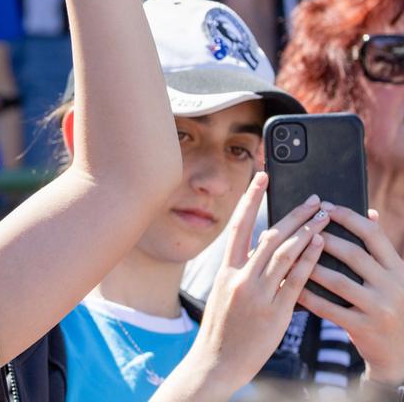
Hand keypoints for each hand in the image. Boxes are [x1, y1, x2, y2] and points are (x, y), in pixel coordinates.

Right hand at [176, 173, 327, 396]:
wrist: (216, 362)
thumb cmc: (223, 330)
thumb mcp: (226, 294)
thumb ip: (244, 271)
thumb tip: (264, 249)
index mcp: (226, 271)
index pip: (240, 226)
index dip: (251, 200)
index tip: (262, 179)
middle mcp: (240, 278)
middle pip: (269, 236)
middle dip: (294, 214)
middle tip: (314, 199)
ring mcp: (257, 295)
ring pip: (285, 255)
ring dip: (308, 232)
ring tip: (326, 217)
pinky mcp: (275, 313)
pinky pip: (296, 281)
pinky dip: (309, 260)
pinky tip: (321, 246)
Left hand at [298, 207, 403, 385]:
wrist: (401, 352)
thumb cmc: (388, 305)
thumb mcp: (393, 277)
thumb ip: (379, 250)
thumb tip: (371, 212)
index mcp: (398, 269)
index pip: (374, 235)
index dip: (349, 217)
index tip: (325, 206)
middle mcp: (393, 286)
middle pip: (354, 254)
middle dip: (323, 238)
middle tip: (299, 227)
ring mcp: (380, 308)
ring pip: (338, 281)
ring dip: (310, 266)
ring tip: (288, 254)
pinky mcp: (364, 328)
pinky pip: (328, 308)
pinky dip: (307, 295)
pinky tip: (290, 286)